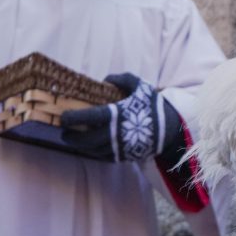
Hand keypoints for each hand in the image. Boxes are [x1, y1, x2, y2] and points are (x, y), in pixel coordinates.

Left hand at [61, 73, 179, 162]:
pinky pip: (103, 157)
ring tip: (74, 140)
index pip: (88, 117)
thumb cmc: (153, 106)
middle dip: (71, 137)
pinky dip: (93, 152)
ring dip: (80, 146)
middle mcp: (115, 134)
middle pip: (85, 140)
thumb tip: (106, 79)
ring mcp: (118, 148)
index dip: (72, 118)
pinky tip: (90, 147)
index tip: (64, 117)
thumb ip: (122, 79)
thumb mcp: (140, 86)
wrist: (170, 129)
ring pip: (92, 151)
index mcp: (116, 115)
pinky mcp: (123, 157)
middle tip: (64, 132)